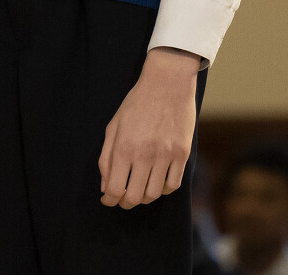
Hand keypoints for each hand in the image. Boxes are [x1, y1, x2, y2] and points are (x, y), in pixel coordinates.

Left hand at [98, 48, 200, 208]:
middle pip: (135, 197)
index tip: (108, 200)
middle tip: (123, 199)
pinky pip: (173, 185)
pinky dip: (163, 189)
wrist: (167, 84)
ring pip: (154, 194)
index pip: (114, 189)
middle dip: (125, 203)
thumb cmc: (136, 104)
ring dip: (144, 196)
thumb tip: (105, 186)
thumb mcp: (114, 126)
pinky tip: (156, 181)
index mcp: (123, 147)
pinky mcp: (182, 155)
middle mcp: (144, 155)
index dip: (109, 200)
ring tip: (138, 187)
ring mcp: (166, 156)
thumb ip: (107, 157)